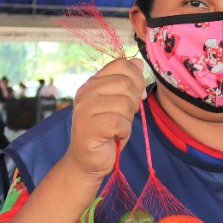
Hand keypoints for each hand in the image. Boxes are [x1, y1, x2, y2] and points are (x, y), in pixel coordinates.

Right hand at [66, 58, 145, 182]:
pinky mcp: (88, 126)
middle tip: (125, 116)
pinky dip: (124, 131)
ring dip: (128, 119)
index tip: (135, 96)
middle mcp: (86, 92)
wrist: (87, 161)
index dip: (136, 78)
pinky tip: (115, 136)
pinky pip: (119, 122)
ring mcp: (84, 108)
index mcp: (93, 83)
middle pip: (126, 83)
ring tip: (117, 127)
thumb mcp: (120, 104)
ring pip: (124, 103)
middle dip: (134, 102)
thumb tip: (138, 61)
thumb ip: (127, 83)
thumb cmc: (106, 132)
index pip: (121, 64)